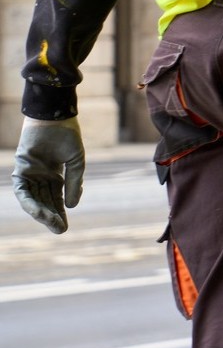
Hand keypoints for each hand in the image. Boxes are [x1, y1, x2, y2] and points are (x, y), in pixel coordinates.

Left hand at [12, 116, 84, 233]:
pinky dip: (30, 203)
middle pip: (45, 202)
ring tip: (52, 224)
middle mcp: (41, 177)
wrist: (54, 117)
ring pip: (34, 200)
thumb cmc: (67, 135)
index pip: (56, 198)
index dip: (60, 213)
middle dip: (52, 217)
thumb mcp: (76, 161)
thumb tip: (72, 206)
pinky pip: (23, 192)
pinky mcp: (21, 171)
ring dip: (42, 213)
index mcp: (54, 174)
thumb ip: (75, 183)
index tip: (64, 228)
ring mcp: (30, 175)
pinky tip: (41, 213)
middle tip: (60, 230)